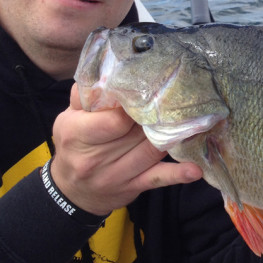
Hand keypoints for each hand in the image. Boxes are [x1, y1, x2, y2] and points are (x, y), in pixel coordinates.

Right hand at [49, 84, 202, 215]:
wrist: (70, 191)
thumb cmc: (72, 146)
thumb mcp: (67, 119)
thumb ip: (83, 95)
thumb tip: (106, 71)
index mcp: (76, 135)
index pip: (114, 120)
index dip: (133, 106)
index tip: (145, 92)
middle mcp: (94, 158)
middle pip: (137, 133)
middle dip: (155, 117)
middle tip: (170, 100)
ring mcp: (115, 175)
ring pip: (151, 151)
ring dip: (170, 136)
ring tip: (185, 120)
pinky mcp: (132, 187)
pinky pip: (157, 179)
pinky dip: (177, 175)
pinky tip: (194, 170)